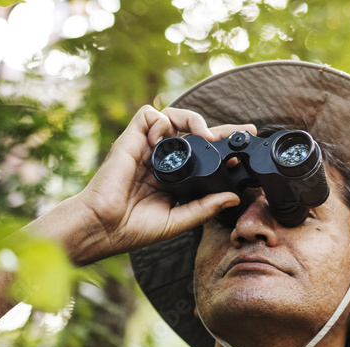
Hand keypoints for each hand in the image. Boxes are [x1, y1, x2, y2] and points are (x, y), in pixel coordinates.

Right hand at [74, 105, 255, 262]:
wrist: (103, 226)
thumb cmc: (133, 229)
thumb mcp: (178, 220)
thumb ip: (204, 208)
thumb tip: (233, 197)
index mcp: (172, 178)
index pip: (202, 156)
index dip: (224, 148)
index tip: (245, 147)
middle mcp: (160, 160)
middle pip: (193, 133)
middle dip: (220, 128)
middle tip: (243, 130)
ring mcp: (146, 148)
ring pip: (173, 117)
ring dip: (194, 120)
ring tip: (206, 136)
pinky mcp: (130, 139)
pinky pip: (150, 115)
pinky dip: (164, 119)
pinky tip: (170, 138)